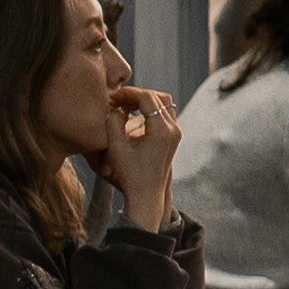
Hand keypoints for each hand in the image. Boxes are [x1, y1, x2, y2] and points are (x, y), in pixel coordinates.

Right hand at [100, 84, 180, 230]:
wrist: (146, 194)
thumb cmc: (130, 174)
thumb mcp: (116, 149)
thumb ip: (114, 123)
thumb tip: (116, 107)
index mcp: (162, 131)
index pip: (147, 98)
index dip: (128, 93)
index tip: (112, 97)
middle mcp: (173, 129)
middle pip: (157, 97)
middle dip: (135, 95)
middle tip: (116, 100)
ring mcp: (176, 133)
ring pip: (163, 103)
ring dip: (144, 100)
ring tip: (123, 105)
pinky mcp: (173, 137)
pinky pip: (164, 113)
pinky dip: (149, 109)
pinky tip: (132, 113)